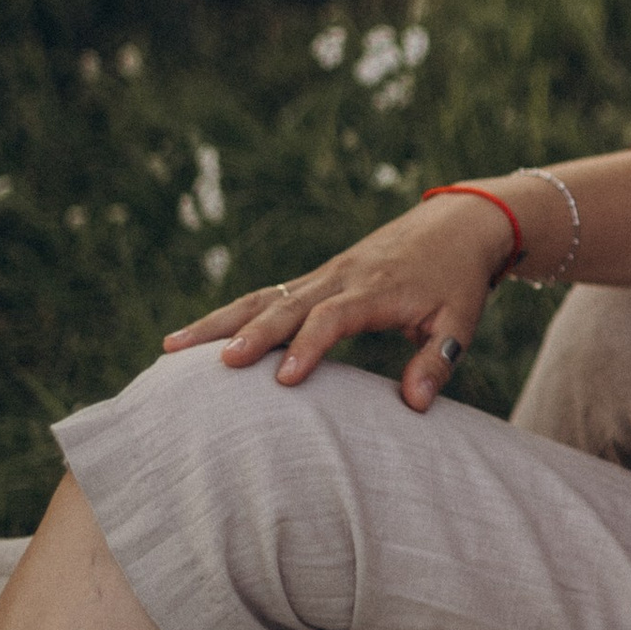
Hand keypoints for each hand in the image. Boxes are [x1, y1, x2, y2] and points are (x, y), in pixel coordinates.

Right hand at [161, 193, 511, 411]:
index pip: (335, 317)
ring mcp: (323, 274)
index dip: (309, 347)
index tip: (284, 380)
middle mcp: (341, 277)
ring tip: (171, 347)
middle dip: (249, 334)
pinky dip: (230, 315)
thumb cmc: (457, 280)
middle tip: (215, 364)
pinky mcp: (315, 277)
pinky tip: (193, 338)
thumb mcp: (459, 322)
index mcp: (376, 289)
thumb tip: (415, 405)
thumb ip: (436, 361)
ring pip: (262, 297)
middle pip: (286, 304)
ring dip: (218, 321)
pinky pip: (265, 295)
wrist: (456, 224)